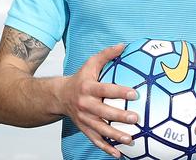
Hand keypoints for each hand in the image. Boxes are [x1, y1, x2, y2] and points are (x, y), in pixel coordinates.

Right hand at [60, 43, 138, 158]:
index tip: (134, 93)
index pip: (105, 90)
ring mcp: (84, 119)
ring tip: (131, 139)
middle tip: (135, 118)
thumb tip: (124, 45)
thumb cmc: (80, 78)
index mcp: (88, 88)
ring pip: (100, 130)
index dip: (119, 92)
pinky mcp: (84, 129)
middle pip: (103, 112)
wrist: (59, 96)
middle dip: (119, 116)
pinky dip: (106, 148)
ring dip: (115, 136)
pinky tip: (119, 154)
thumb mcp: (90, 63)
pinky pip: (95, 140)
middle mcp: (85, 105)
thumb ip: (107, 54)